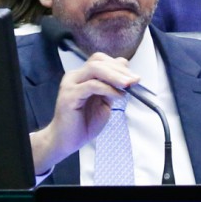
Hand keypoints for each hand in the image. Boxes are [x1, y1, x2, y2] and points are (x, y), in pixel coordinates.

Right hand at [30, 53, 139, 177]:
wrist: (66, 141)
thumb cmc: (83, 124)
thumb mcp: (104, 103)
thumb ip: (112, 88)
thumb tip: (125, 74)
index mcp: (81, 76)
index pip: (100, 60)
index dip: (118, 65)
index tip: (134, 77)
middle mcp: (74, 77)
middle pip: (98, 61)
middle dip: (120, 69)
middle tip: (134, 80)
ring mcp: (70, 85)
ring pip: (95, 69)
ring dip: (115, 76)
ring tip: (128, 85)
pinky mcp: (70, 96)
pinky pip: (91, 86)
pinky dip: (108, 88)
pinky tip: (118, 95)